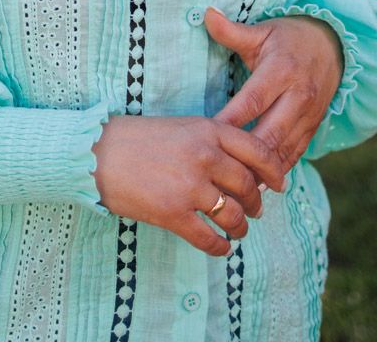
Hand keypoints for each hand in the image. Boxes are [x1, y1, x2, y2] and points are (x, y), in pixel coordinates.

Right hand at [91, 114, 288, 255]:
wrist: (95, 153)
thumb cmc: (136, 139)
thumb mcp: (181, 128)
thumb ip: (211, 142)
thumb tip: (241, 169)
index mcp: (208, 130)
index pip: (257, 151)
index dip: (275, 171)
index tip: (281, 184)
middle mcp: (205, 156)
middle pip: (249, 186)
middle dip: (256, 203)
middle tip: (256, 211)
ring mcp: (190, 186)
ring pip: (233, 214)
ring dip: (240, 227)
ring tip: (238, 230)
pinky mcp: (173, 213)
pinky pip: (208, 238)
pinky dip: (219, 247)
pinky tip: (221, 247)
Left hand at [206, 7, 342, 173]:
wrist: (333, 47)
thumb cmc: (289, 39)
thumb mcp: (262, 31)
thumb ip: (233, 31)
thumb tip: (207, 13)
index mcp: (282, 71)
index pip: (253, 101)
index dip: (231, 120)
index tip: (207, 133)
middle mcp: (298, 97)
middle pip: (270, 133)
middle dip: (245, 154)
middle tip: (217, 169)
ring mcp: (308, 116)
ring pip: (283, 151)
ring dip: (259, 169)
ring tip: (233, 184)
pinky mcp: (313, 129)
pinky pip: (294, 156)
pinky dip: (275, 171)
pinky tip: (255, 184)